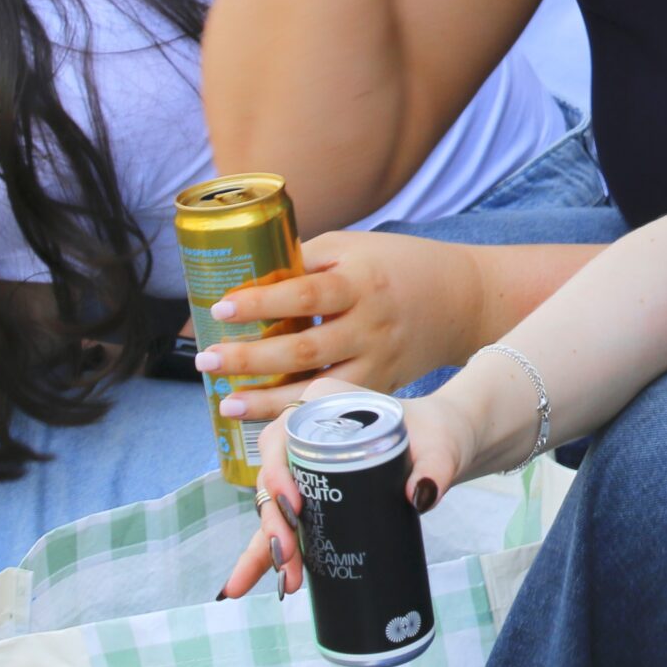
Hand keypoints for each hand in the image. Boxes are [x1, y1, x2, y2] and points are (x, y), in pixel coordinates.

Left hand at [196, 230, 484, 421]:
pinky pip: (336, 406)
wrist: (461, 299)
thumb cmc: (398, 264)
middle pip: (304, 349)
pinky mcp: (382, 387)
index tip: (221, 307)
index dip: (261, 303)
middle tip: (206, 360)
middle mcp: (370, 326)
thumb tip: (245, 273)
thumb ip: (306, 259)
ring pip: (319, 389)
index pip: (305, 295)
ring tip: (226, 402)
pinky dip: (299, 414)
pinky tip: (265, 419)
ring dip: (268, 400)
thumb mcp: (354, 246)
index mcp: (361, 282)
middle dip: (250, 358)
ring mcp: (378, 362)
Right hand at [217, 380, 469, 598]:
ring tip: (288, 581)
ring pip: (273, 506)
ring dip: (269, 545)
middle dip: (273, 521)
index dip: (277, 472)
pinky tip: (269, 583)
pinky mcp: (312, 491)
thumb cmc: (438, 435)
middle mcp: (305, 430)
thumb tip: (421, 497)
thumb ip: (436, 467)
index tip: (295, 505)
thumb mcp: (440, 447)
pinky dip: (272, 552)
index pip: (282, 435)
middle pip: (272, 476)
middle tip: (289, 557)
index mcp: (324, 404)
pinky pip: (284, 522)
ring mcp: (304, 463)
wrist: (443, 446)